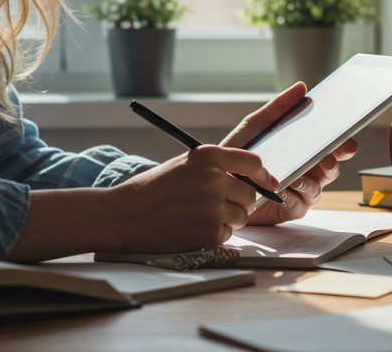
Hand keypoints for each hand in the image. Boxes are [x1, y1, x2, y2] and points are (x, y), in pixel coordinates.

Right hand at [104, 145, 278, 252]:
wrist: (123, 215)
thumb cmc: (151, 190)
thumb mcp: (184, 165)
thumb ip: (214, 169)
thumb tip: (249, 180)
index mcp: (209, 156)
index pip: (253, 163)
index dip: (263, 175)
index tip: (268, 184)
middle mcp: (215, 178)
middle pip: (250, 194)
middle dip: (240, 203)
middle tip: (217, 206)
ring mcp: (214, 206)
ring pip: (241, 217)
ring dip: (227, 220)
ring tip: (197, 216)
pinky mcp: (209, 231)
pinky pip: (227, 235)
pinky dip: (213, 235)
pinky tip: (190, 228)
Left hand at [218, 83, 359, 225]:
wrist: (217, 180)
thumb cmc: (239, 152)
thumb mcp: (256, 124)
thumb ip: (279, 107)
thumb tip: (302, 87)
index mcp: (304, 152)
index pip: (331, 148)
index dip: (343, 145)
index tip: (347, 142)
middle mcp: (307, 172)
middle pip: (330, 169)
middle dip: (331, 163)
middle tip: (327, 158)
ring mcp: (300, 192)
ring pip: (318, 188)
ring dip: (311, 180)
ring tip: (301, 174)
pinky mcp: (290, 210)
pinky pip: (299, 203)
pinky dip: (292, 195)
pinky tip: (283, 188)